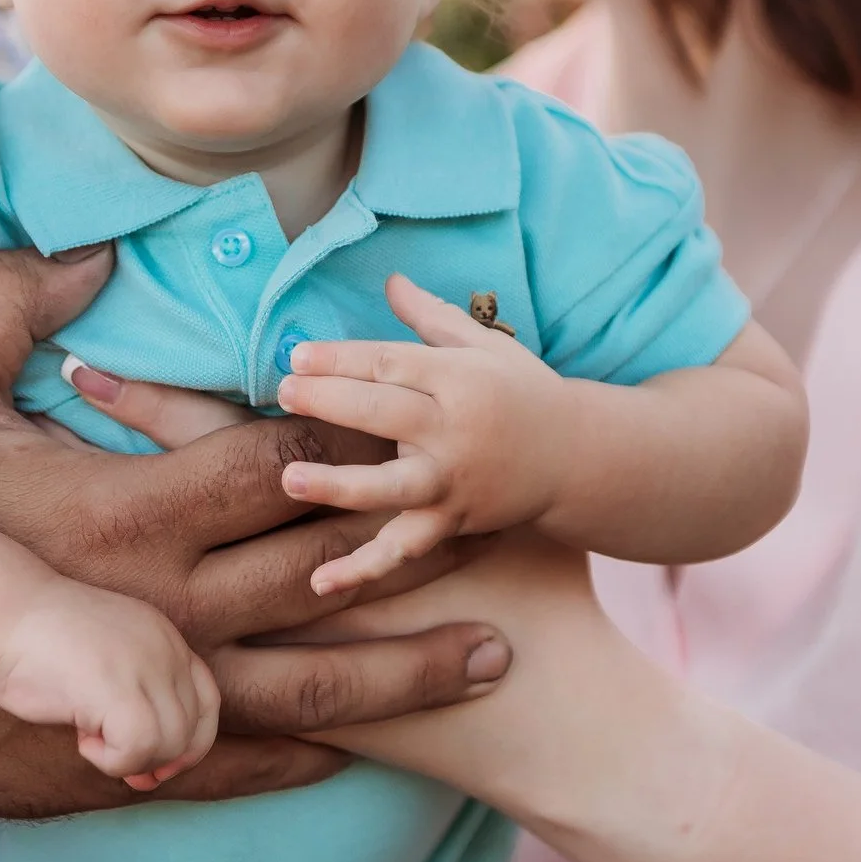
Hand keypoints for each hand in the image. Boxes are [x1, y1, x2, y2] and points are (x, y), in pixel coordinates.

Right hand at [0, 246, 511, 772]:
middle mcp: (165, 610)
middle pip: (332, 569)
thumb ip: (7, 304)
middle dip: (425, 539)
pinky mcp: (136, 763)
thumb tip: (92, 252)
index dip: (353, 435)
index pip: (282, 463)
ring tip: (502, 649)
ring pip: (323, 681)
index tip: (410, 411)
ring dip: (416, 664)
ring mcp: (157, 697)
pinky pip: (256, 759)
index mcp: (130, 512)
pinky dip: (327, 747)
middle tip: (511, 519)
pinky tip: (384, 740)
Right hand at [0, 582, 221, 787]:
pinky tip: (82, 740)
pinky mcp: (120, 689)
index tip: (154, 764)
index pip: (208, 701)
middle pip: (192, 729)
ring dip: (129, 759)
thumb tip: (153, 771)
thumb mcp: (104, 663)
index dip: (188, 742)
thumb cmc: (35, 646)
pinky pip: (139, 749)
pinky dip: (113, 761)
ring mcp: (146, 667)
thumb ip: (133, 701)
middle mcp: (165, 648)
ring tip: (88, 738)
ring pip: (170, 745)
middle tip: (113, 760)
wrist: (2, 614)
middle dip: (157, 760)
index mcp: (164, 637)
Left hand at [278, 275, 574, 593]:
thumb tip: (389, 279)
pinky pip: (403, 549)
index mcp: (460, 379)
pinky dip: (364, 570)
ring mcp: (452, 482)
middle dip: (331, 402)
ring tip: (289, 477)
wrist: (576, 458)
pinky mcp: (451, 523)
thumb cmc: (523, 392)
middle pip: (385, 414)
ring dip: (339, 485)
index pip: (391, 364)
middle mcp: (455, 431)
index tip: (297, 356)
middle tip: (284, 392)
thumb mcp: (485, 346)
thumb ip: (431, 316)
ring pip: (390, 487)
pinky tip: (318, 582)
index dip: (342, 359)